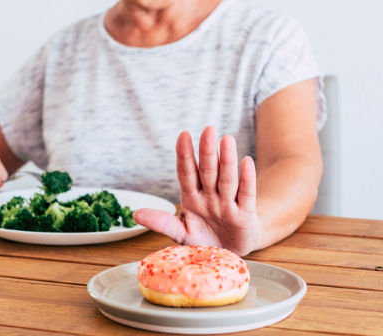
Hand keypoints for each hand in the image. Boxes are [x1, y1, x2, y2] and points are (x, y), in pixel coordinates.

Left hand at [134, 126, 259, 255]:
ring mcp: (228, 203)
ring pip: (227, 179)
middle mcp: (210, 195)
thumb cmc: (204, 238)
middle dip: (207, 151)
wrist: (230, 254)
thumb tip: (136, 214)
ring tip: (227, 140)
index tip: (183, 135)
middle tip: (209, 129)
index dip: (185, 155)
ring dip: (227, 160)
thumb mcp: (181, 233)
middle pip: (208, 171)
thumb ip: (162, 223)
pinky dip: (247, 179)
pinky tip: (246, 161)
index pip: (187, 173)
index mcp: (192, 197)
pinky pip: (246, 194)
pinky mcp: (245, 215)